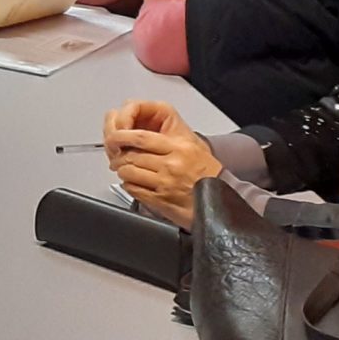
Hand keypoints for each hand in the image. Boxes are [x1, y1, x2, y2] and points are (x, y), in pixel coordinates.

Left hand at [100, 100, 220, 228]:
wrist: (222, 203)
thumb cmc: (209, 177)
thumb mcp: (194, 149)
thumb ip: (168, 141)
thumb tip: (141, 137)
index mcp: (180, 148)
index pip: (141, 137)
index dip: (123, 136)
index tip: (116, 138)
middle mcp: (172, 164)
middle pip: (131, 155)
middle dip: (120, 156)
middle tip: (119, 157)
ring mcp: (165, 183)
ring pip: (128, 172)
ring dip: (123, 171)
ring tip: (128, 171)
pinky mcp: (160, 200)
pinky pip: (133, 189)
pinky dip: (129, 185)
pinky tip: (134, 184)